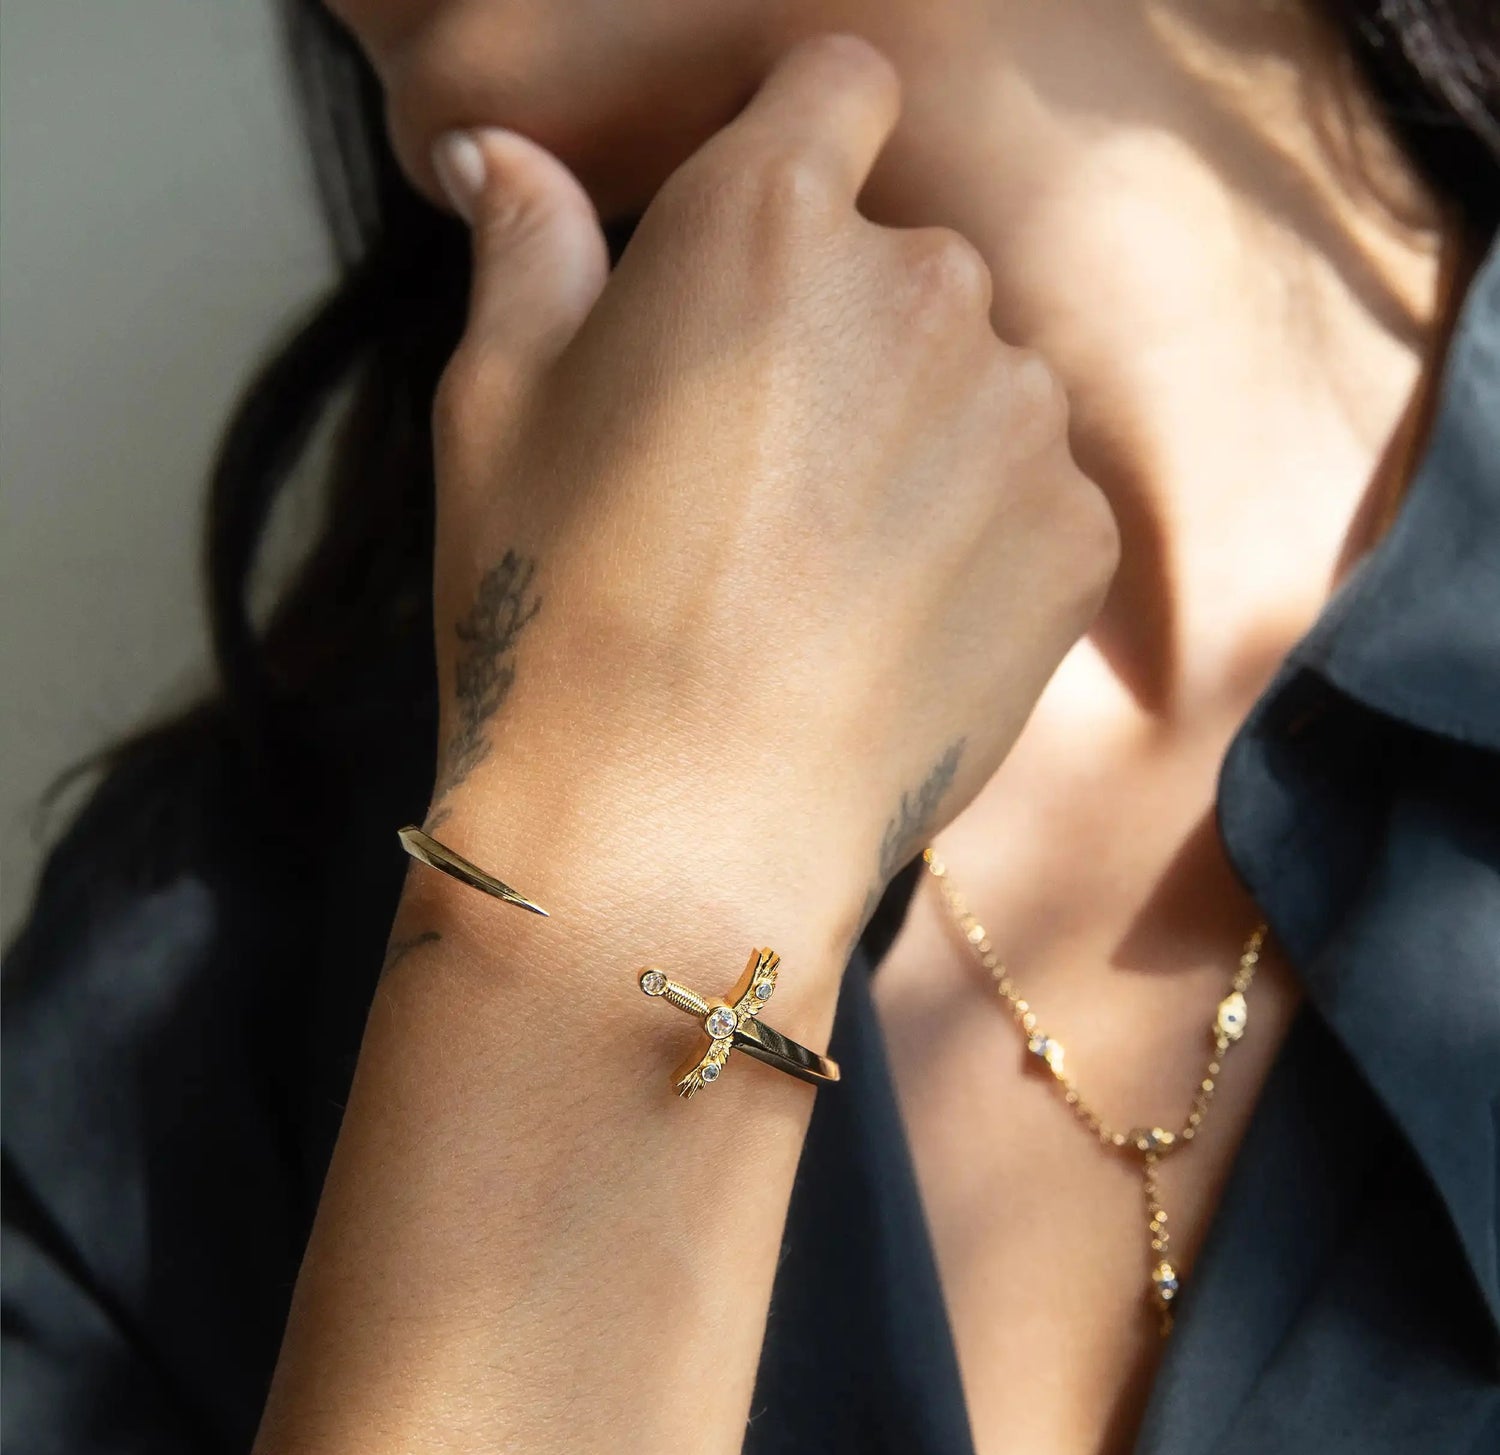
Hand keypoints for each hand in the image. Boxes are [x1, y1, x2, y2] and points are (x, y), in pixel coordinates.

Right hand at [423, 30, 1117, 964]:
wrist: (674, 836)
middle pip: (906, 258)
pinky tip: (893, 623)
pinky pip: (1036, 489)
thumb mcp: (493, 417)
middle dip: (845, 327)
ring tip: (824, 569)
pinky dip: (981, 533)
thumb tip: (502, 158)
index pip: (840, 87)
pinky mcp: (1077, 536)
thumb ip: (523, 256)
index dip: (805, 143)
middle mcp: (922, 287)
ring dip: (921, 434)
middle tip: (759, 470)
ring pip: (979, 379)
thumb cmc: (556, 618)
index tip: (771, 240)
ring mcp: (1019, 416)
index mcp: (764, 221)